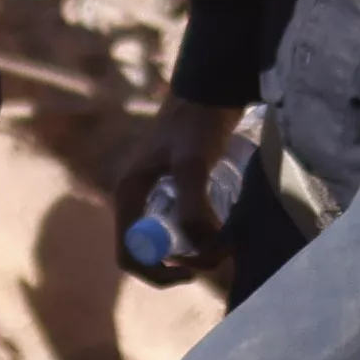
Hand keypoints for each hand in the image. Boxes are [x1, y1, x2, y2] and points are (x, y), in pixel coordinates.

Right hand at [144, 103, 243, 268]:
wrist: (212, 87)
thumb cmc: (197, 121)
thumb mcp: (192, 163)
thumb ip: (193, 204)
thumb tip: (201, 246)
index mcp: (130, 196)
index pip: (131, 255)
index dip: (159, 272)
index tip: (194, 269)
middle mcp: (140, 200)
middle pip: (154, 253)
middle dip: (186, 261)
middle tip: (221, 252)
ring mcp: (159, 196)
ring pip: (174, 242)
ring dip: (200, 249)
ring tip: (229, 238)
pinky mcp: (180, 191)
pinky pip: (188, 227)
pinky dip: (207, 233)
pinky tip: (228, 223)